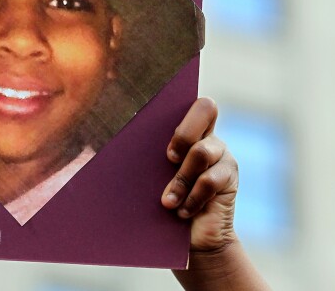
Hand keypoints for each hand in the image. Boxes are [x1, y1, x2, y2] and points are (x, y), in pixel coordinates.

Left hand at [161, 97, 237, 252]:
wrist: (191, 235)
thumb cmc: (164, 201)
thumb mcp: (152, 175)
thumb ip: (146, 157)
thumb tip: (104, 139)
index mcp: (188, 129)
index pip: (191, 98)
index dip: (177, 102)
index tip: (161, 137)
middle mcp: (208, 135)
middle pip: (206, 108)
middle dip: (183, 133)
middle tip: (168, 158)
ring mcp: (222, 154)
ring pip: (202, 151)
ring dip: (180, 179)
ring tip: (167, 201)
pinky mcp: (230, 176)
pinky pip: (209, 180)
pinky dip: (191, 198)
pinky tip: (182, 212)